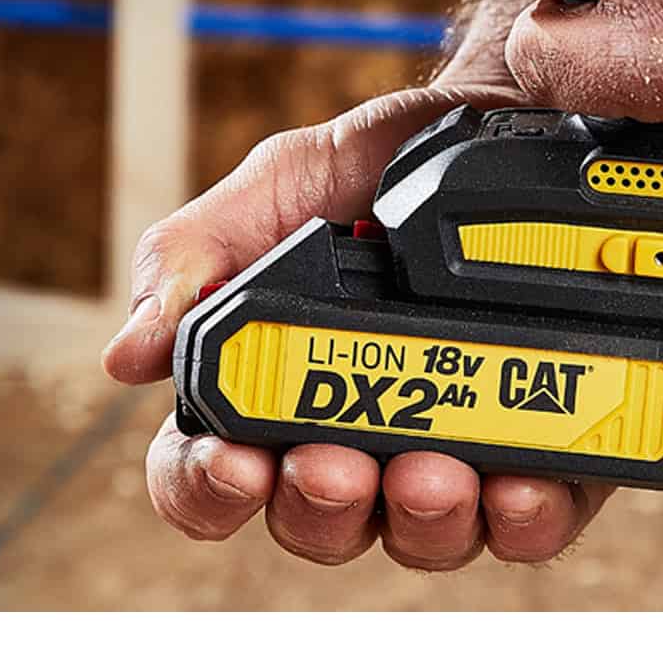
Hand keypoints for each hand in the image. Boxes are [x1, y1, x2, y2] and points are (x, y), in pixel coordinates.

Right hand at [102, 74, 613, 568]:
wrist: (503, 126)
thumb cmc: (377, 164)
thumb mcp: (278, 187)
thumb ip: (196, 255)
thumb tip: (126, 355)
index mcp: (276, 384)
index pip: (211, 471)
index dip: (206, 486)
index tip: (232, 458)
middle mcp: (355, 435)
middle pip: (314, 522)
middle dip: (318, 505)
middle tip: (336, 462)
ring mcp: (448, 453)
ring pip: (418, 537)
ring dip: (419, 521)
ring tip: (432, 470)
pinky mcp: (537, 455)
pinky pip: (524, 524)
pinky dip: (519, 520)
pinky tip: (518, 482)